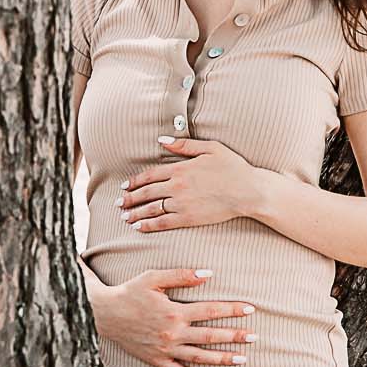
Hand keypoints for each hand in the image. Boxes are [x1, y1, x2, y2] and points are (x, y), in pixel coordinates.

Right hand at [88, 268, 258, 366]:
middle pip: (210, 336)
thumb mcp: (154, 278)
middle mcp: (173, 333)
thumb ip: (182, 275)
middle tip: (255, 337)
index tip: (250, 309)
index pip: (211, 310)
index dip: (232, 309)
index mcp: (175, 311)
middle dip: (235, 336)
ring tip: (243, 359)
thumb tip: (208, 273)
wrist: (104, 314)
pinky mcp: (156, 360)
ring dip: (223, 358)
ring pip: (200, 357)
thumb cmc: (130, 292)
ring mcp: (165, 349)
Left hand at [118, 136, 259, 232]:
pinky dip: (149, 225)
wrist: (248, 191)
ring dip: (135, 213)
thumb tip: (161, 139)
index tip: (125, 186)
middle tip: (118, 203)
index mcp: (181, 168)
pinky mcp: (188, 218)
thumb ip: (184, 144)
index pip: (150, 175)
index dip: (135, 181)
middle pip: (146, 193)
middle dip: (129, 198)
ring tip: (125, 216)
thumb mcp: (210, 148)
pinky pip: (163, 222)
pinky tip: (140, 227)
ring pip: (151, 209)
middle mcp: (177, 186)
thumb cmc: (233, 167)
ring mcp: (181, 203)